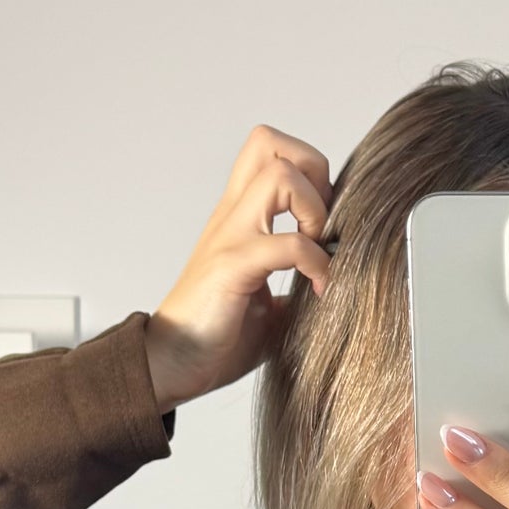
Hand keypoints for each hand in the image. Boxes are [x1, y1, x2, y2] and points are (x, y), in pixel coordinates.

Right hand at [142, 126, 332, 410]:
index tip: (323, 224)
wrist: (170, 366)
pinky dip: (317, 263)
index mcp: (240, 218)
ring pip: (280, 175)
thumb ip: (297, 284)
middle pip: (271, 143)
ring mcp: (230, 237)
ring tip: (318, 250)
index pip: (271, 153)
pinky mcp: (231, 266)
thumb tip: (339, 286)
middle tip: (321, 223)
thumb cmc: (215, 336)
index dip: (310, 174)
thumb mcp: (270, 304)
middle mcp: (233, 217)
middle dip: (314, 172)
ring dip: (315, 210)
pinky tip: (320, 290)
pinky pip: (288, 244)